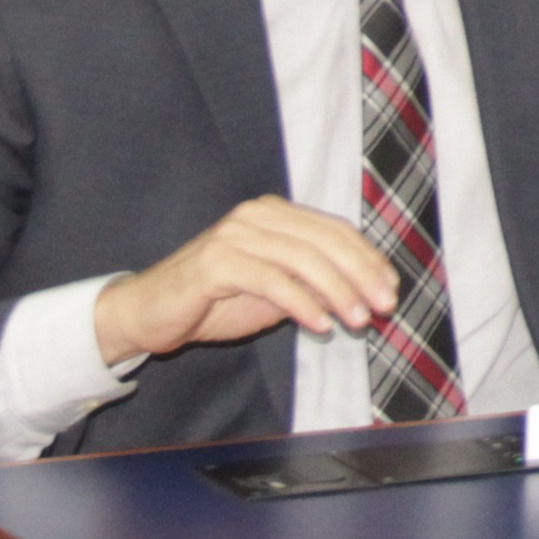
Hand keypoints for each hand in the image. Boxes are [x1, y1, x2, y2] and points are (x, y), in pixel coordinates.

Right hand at [91, 197, 394, 364]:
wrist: (147, 313)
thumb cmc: (213, 302)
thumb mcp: (273, 293)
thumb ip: (311, 285)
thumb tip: (364, 294)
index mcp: (275, 214)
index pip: (335, 230)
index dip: (368, 259)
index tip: (391, 289)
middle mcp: (258, 215)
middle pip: (325, 240)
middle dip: (362, 274)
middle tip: (385, 306)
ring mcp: (236, 234)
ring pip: (303, 258)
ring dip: (338, 292)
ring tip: (358, 320)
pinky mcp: (217, 261)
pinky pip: (272, 280)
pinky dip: (302, 303)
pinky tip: (320, 325)